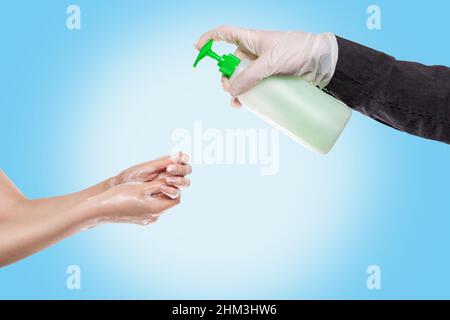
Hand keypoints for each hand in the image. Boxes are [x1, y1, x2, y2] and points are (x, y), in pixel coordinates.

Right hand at [90, 153, 191, 225]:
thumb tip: (173, 180)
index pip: (175, 199)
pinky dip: (148, 200)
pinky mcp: (138, 219)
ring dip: (155, 194)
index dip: (174, 187)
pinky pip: (148, 208)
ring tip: (147, 185)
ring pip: (157, 204)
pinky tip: (138, 192)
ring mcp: (145, 219)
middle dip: (165, 190)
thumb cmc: (120, 196)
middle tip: (158, 179)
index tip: (168, 178)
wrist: (100, 210)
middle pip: (167, 202)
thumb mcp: (142, 187)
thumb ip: (159, 184)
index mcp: (157, 209)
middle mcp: (153, 217)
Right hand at [195, 26, 337, 106]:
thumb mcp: (271, 62)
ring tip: (235, 102)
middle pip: (231, 63)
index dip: (210, 39)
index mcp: (251, 39)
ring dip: (236, 90)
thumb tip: (232, 91)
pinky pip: (255, 88)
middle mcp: (255, 52)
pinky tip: (245, 105)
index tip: (197, 48)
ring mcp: (263, 66)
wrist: (322, 61)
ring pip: (242, 78)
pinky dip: (248, 96)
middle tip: (228, 88)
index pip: (225, 34)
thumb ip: (250, 76)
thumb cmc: (297, 51)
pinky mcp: (272, 79)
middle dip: (225, 76)